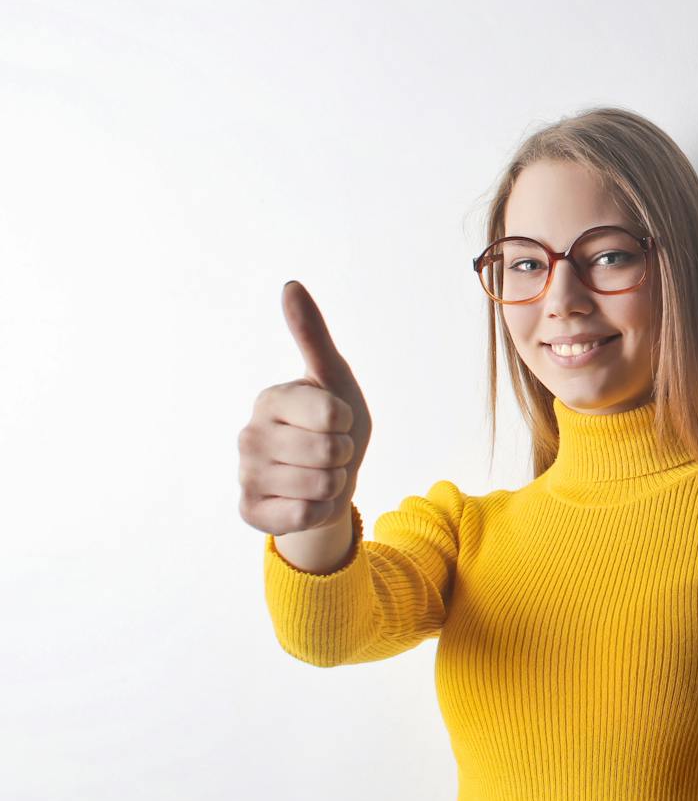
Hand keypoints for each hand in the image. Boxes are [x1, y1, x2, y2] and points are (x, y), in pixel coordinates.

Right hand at [238, 281, 373, 536]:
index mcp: (270, 399)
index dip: (348, 422)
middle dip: (345, 456)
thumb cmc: (335, 423)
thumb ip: (312, 334)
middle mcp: (248, 435)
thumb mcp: (334, 377)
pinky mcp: (250, 510)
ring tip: (321, 475)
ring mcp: (245, 475)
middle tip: (331, 452)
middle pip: (330, 452)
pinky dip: (319, 511)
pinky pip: (303, 516)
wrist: (329, 479)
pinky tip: (306, 500)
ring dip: (335, 484)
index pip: (333, 415)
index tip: (337, 421)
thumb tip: (290, 284)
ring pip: (321, 486)